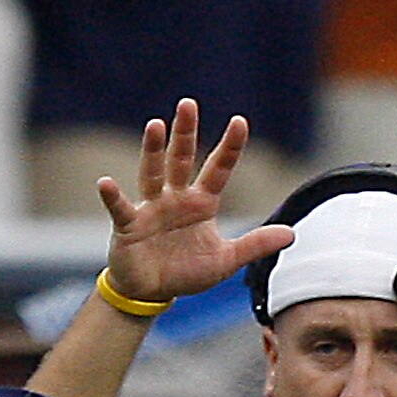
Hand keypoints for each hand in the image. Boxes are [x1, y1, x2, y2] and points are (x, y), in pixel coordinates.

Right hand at [99, 98, 292, 307]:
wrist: (153, 293)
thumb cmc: (187, 272)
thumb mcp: (226, 261)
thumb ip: (255, 245)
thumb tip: (291, 234)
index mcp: (202, 202)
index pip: (218, 169)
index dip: (229, 147)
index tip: (240, 121)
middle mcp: (176, 197)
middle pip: (182, 158)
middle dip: (185, 132)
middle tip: (188, 104)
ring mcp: (151, 207)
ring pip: (152, 173)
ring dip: (153, 150)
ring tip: (155, 126)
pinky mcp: (129, 225)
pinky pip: (120, 207)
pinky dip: (112, 196)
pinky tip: (106, 183)